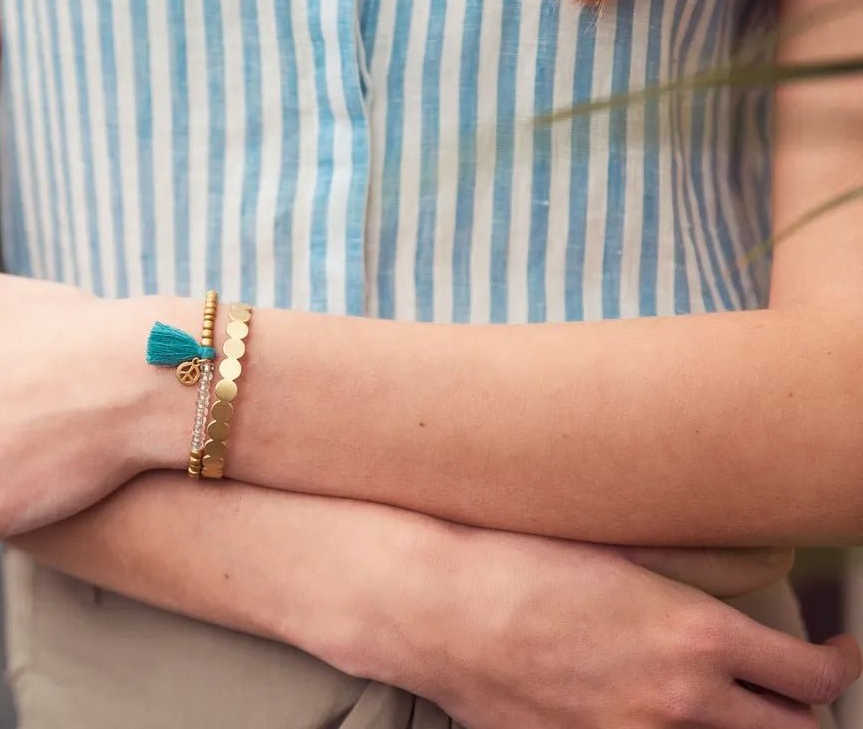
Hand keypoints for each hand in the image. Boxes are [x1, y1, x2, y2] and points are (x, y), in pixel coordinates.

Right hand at [333, 524, 858, 728]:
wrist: (433, 608)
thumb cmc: (516, 562)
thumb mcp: (620, 545)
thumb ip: (708, 560)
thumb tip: (772, 561)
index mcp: (696, 638)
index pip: (810, 676)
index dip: (837, 664)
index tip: (833, 653)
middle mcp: (677, 702)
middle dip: (804, 711)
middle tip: (790, 687)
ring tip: (725, 703)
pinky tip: (649, 710)